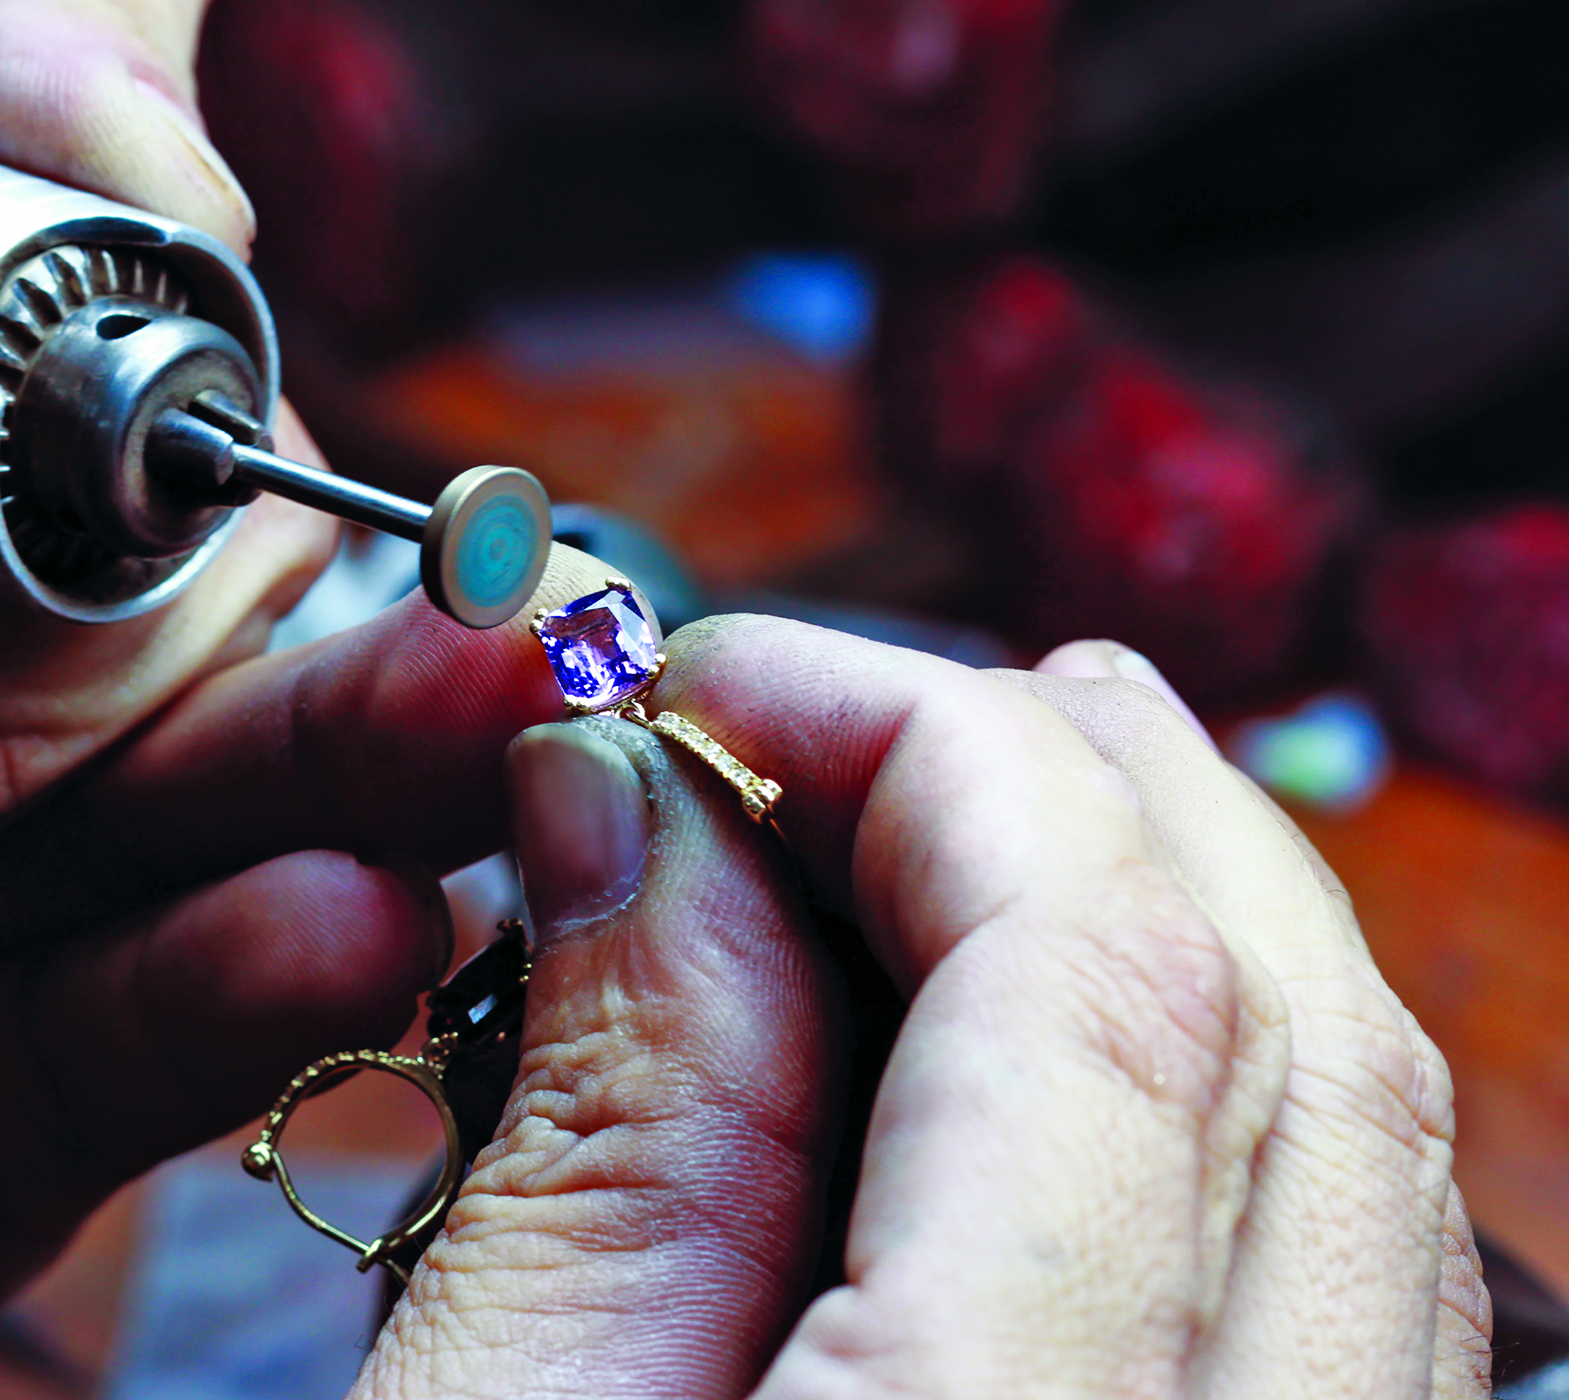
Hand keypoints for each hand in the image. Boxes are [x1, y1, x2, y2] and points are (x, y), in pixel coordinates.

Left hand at [0, 1, 426, 1391]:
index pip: (10, 185)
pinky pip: (171, 1028)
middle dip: (98, 577)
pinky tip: (336, 924)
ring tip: (470, 713)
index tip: (93, 167)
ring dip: (345, 732)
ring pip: (244, 752)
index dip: (104, 132)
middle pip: (179, 499)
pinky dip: (262, 975)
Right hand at [340, 621, 1484, 1396]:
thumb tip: (636, 800)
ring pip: (1358, 1138)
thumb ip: (612, 1124)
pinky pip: (1340, 1272)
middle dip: (1056, 786)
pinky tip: (1020, 1056)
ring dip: (1151, 917)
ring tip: (924, 837)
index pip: (1103, 976)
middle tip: (824, 720)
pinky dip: (1200, 1092)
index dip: (912, 740)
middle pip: (1294, 1027)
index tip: (709, 688)